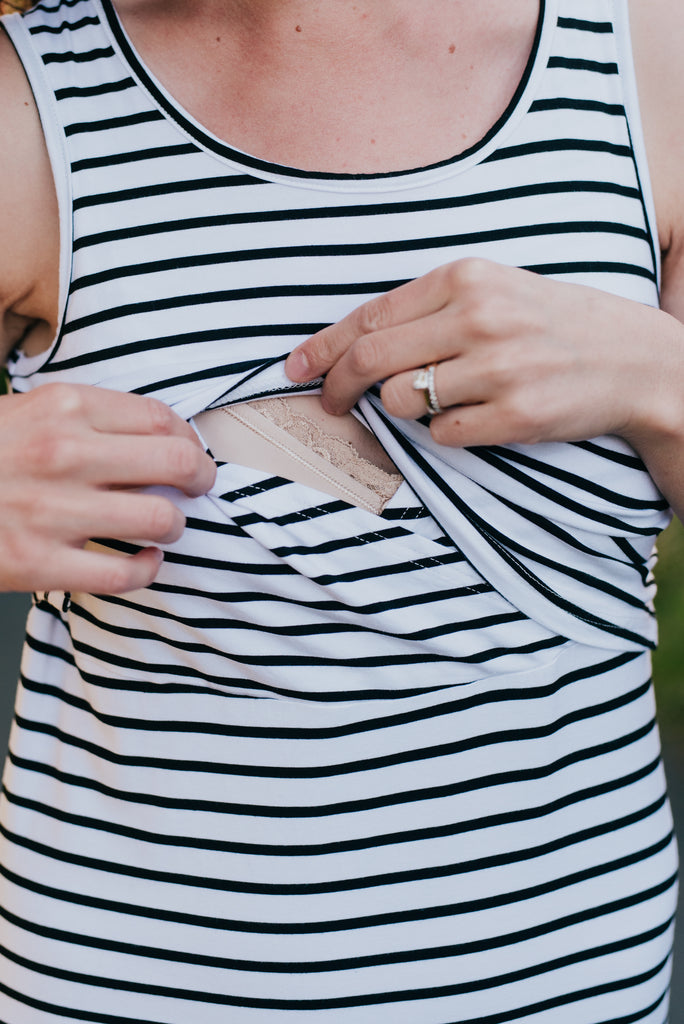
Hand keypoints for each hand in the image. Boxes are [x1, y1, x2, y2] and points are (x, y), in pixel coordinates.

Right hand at [1, 383, 215, 594]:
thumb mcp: (26, 412)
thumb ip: (86, 417)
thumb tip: (160, 432)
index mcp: (62, 407)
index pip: (161, 418)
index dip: (189, 439)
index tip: (189, 452)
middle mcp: (62, 453)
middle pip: (177, 463)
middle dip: (200, 478)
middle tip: (196, 486)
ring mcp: (52, 510)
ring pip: (161, 519)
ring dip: (173, 525)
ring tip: (160, 525)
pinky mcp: (39, 563)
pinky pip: (127, 573)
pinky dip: (147, 568)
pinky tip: (141, 559)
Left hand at [285, 258, 671, 450]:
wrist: (630, 358)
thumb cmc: (549, 323)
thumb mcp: (491, 292)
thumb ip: (426, 311)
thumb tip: (350, 344)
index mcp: (465, 278)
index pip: (370, 315)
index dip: (323, 348)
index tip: (296, 368)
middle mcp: (479, 318)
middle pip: (372, 359)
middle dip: (338, 386)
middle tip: (329, 403)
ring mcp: (498, 368)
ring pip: (401, 401)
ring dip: (403, 409)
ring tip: (438, 399)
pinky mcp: (514, 415)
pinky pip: (441, 435)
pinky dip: (444, 433)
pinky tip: (475, 417)